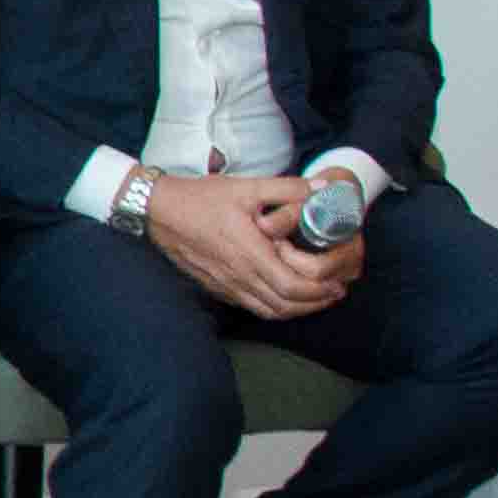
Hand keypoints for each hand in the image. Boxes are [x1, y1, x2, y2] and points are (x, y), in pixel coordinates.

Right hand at [145, 174, 352, 319]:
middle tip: (335, 292)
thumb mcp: (246, 187)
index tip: (338, 283)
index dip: (319, 290)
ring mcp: (226, 285)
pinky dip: (274, 308)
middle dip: (315, 303)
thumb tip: (323, 187)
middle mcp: (239, 276)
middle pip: (284, 306)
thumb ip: (288, 188)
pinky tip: (282, 296)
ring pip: (268, 311)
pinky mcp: (217, 287)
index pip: (292, 287)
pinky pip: (251, 307)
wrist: (159, 211)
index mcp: (250, 253)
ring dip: (296, 309)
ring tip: (315, 298)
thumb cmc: (201, 198)